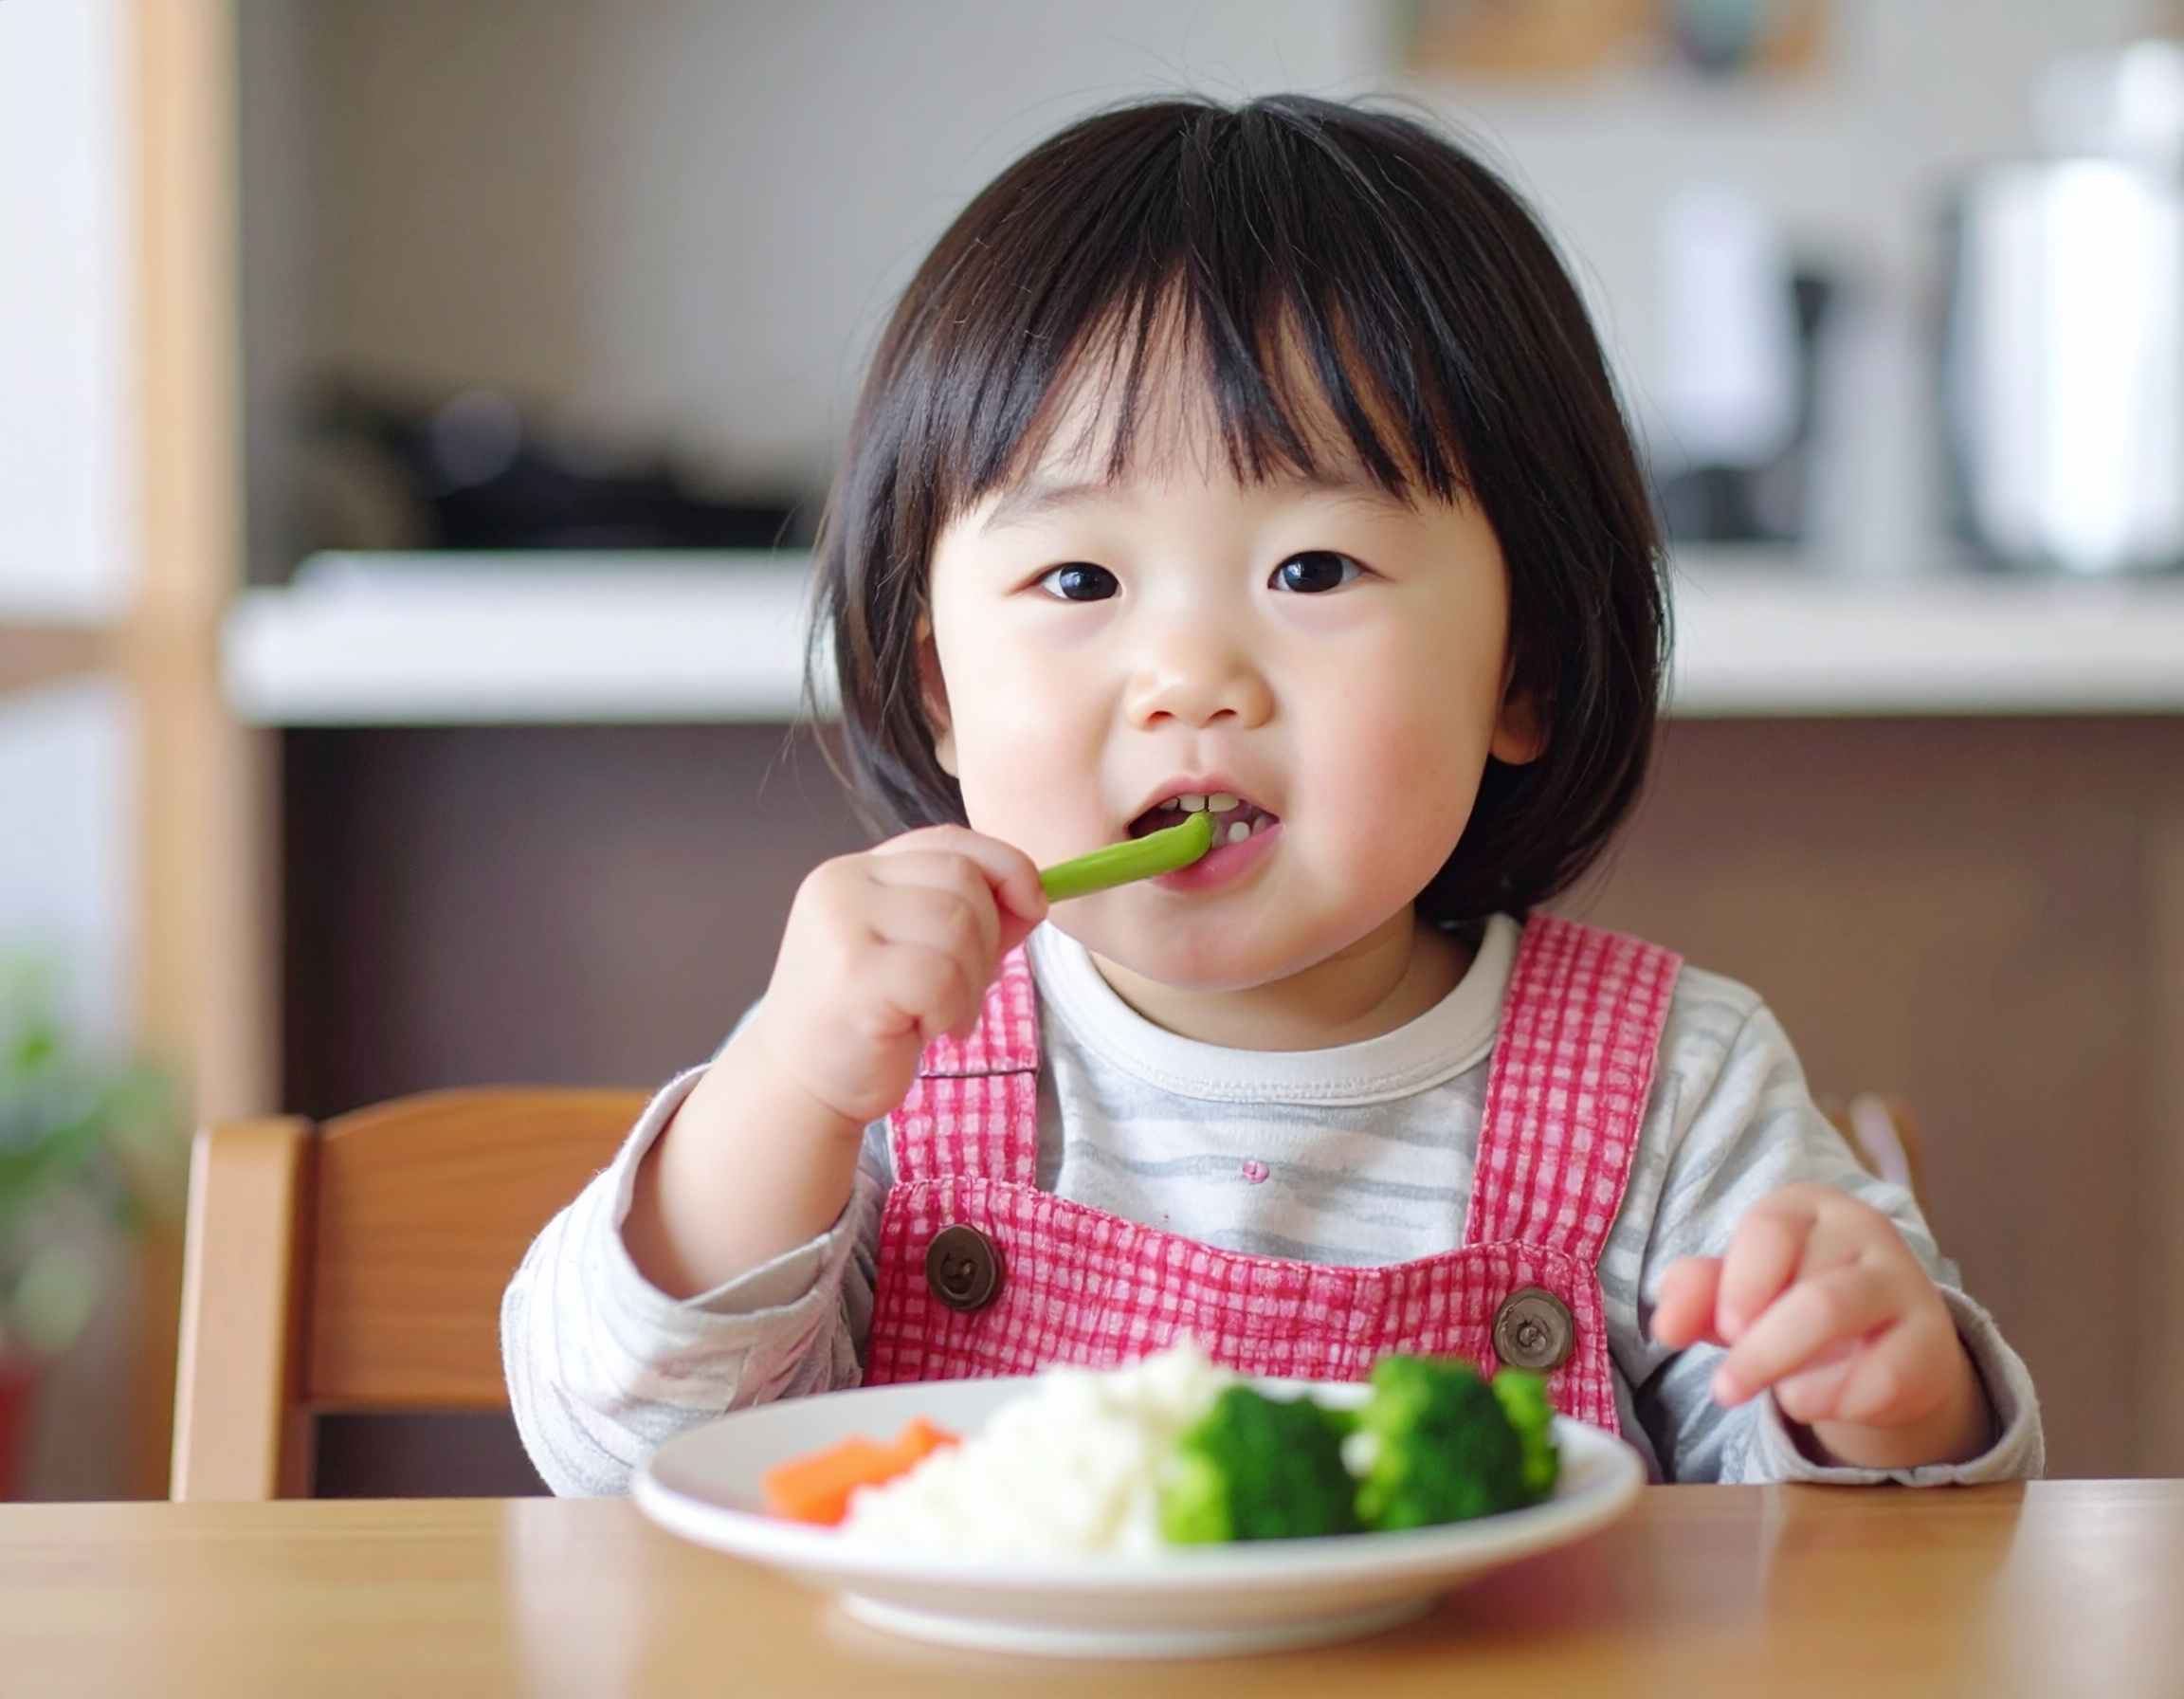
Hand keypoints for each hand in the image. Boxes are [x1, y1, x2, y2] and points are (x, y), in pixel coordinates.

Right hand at [624, 826, 1043, 1296]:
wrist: (799, 1085)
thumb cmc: (867, 1019)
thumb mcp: (920, 952)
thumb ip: (975, 917)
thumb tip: (1035, 894)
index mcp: (859, 871)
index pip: (949, 841)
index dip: (1006, 867)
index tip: (1033, 906)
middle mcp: (844, 884)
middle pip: (963, 881)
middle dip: (986, 942)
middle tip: (959, 991)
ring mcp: (842, 927)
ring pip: (958, 926)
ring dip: (970, 983)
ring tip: (938, 1015)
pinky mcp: (853, 976)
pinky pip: (941, 976)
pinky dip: (950, 1009)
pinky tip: (924, 1031)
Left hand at [1650, 1184, 1991, 1469]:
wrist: (1879, 1348)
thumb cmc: (1790, 1304)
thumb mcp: (1738, 1294)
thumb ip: (1696, 1297)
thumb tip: (1664, 1325)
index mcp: (1807, 1208)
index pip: (1771, 1227)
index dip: (1741, 1282)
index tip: (1724, 1330)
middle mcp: (1864, 1231)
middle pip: (1809, 1290)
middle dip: (1759, 1349)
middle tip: (1726, 1388)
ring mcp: (1905, 1284)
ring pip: (1843, 1319)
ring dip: (1791, 1369)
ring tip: (1774, 1396)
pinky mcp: (1934, 1343)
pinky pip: (1885, 1377)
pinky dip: (1838, 1400)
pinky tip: (1816, 1401)